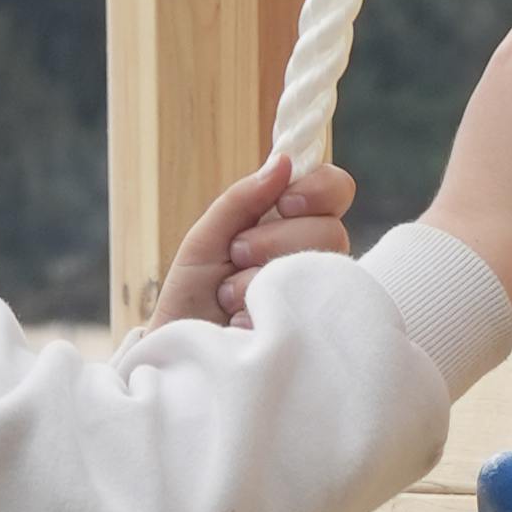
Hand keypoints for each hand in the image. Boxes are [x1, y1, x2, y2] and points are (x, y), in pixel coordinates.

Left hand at [151, 154, 356, 328]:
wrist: (177, 349)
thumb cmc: (192, 294)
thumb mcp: (206, 239)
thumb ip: (241, 200)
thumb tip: (283, 161)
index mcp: (293, 225)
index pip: (334, 189)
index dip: (318, 189)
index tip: (284, 203)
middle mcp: (314, 256)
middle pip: (330, 227)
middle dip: (273, 239)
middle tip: (236, 256)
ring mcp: (317, 294)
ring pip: (320, 264)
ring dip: (260, 277)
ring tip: (229, 296)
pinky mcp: (313, 332)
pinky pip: (305, 308)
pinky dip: (259, 311)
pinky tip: (240, 322)